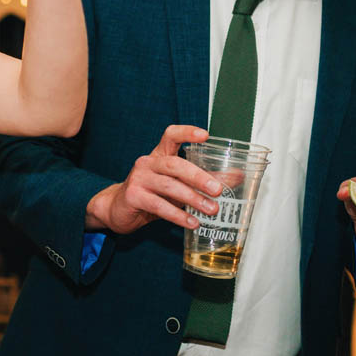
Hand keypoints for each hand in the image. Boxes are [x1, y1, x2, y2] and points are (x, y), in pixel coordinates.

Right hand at [86, 125, 222, 233]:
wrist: (118, 208)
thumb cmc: (152, 192)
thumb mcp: (177, 183)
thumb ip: (205, 178)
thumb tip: (237, 176)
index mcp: (159, 154)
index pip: (171, 135)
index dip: (187, 132)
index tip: (206, 135)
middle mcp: (147, 163)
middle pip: (174, 164)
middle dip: (198, 176)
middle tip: (218, 190)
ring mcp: (138, 179)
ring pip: (168, 186)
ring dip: (192, 198)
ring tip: (211, 210)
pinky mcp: (133, 197)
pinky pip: (159, 206)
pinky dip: (178, 215)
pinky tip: (192, 222)